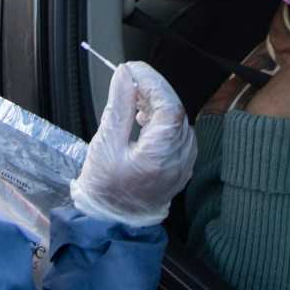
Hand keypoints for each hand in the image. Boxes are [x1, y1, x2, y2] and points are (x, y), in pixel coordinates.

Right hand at [70, 62, 197, 227]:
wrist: (113, 220)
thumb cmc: (106, 187)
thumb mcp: (106, 143)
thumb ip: (118, 105)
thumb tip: (125, 75)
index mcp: (163, 153)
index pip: (168, 103)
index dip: (151, 81)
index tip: (131, 69)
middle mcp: (180, 156)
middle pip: (174, 109)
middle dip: (152, 89)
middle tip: (128, 79)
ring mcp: (184, 161)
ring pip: (176, 119)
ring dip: (155, 103)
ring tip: (130, 100)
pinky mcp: (181, 163)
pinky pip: (176, 132)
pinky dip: (160, 119)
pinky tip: (141, 118)